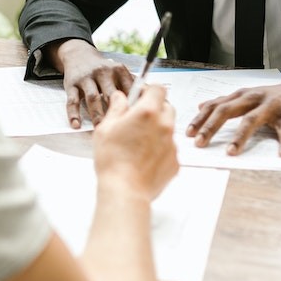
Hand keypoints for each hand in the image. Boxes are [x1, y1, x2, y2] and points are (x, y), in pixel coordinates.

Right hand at [47, 39, 133, 128]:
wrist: (79, 55)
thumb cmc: (103, 70)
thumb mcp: (118, 72)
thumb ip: (131, 86)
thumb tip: (151, 102)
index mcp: (118, 70)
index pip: (129, 88)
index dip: (134, 104)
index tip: (138, 119)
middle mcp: (103, 71)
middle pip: (111, 93)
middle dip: (117, 112)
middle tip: (121, 129)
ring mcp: (86, 77)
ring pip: (92, 98)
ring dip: (97, 115)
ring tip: (100, 129)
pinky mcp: (71, 84)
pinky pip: (72, 101)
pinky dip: (73, 114)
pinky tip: (76, 125)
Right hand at [92, 83, 178, 200]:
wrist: (125, 191)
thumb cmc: (113, 160)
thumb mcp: (105, 128)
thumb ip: (116, 108)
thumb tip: (120, 98)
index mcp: (147, 112)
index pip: (158, 89)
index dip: (149, 91)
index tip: (140, 97)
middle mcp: (164, 125)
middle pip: (167, 107)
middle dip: (155, 109)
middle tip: (138, 120)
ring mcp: (172, 144)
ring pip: (168, 129)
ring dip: (157, 130)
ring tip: (138, 144)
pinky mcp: (175, 161)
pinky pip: (169, 149)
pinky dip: (160, 150)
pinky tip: (144, 158)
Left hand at [184, 73, 280, 156]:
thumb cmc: (277, 96)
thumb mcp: (249, 95)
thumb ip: (226, 101)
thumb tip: (201, 105)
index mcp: (242, 95)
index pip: (215, 106)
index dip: (200, 119)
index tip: (186, 133)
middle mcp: (253, 98)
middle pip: (227, 111)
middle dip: (211, 127)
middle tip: (199, 143)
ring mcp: (271, 106)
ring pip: (252, 120)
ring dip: (240, 137)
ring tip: (231, 152)